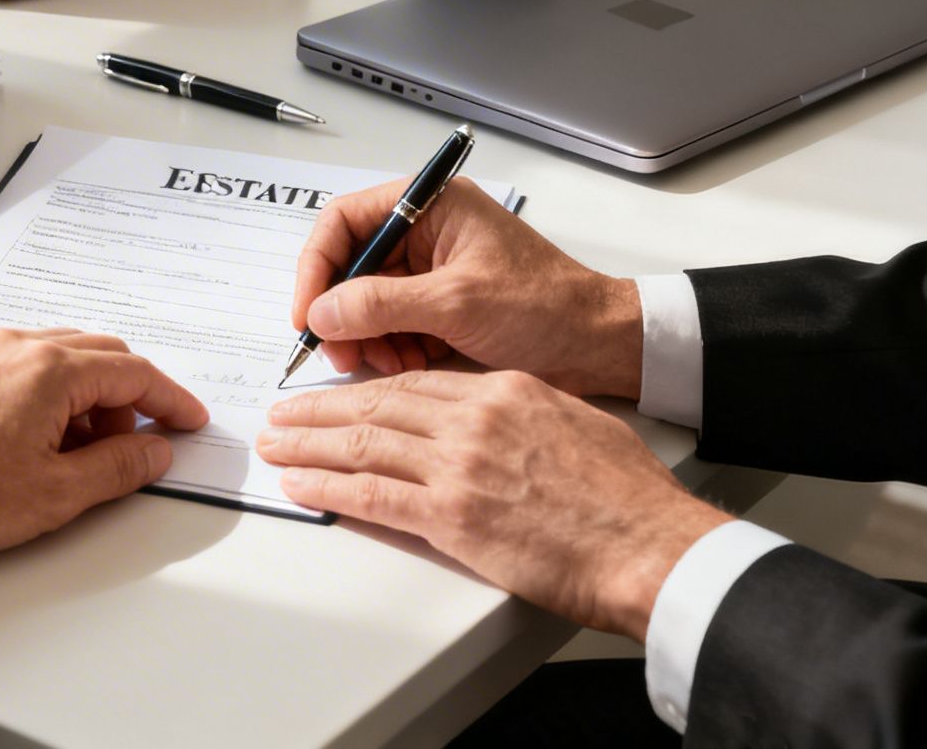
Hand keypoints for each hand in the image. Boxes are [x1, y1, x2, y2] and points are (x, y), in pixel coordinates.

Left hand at [0, 328, 208, 556]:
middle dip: (125, 398)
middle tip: (132, 443)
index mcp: (50, 369)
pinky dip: (38, 392)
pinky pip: (12, 364)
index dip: (169, 400)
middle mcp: (15, 345)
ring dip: (80, 395)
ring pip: (52, 357)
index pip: (134, 373)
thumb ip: (118, 468)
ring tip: (74, 450)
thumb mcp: (57, 494)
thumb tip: (154, 450)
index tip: (187, 421)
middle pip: (96, 355)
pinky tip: (27, 437)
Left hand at [257, 369, 728, 640]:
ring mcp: (460, 466)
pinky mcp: (453, 516)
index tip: (338, 395)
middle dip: (321, 409)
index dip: (367, 389)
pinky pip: (372, 494)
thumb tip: (490, 421)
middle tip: (283, 412)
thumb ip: (522, 415)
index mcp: (504, 391)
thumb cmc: (628, 497)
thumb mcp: (574, 424)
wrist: (651, 545)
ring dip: (309, 444)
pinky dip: (327, 486)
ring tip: (275, 443)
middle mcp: (474, 419)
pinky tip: (299, 483)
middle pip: (378, 404)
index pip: (416, 382)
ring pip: (363, 443)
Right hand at [294, 178, 640, 398]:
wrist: (598, 345)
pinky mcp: (438, 305)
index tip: (306, 314)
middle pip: (350, 266)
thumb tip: (320, 313)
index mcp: (430, 205)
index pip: (344, 222)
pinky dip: (390, 348)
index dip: (316, 267)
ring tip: (386, 363)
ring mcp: (431, 270)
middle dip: (341, 313)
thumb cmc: (545, 307)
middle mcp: (425, 231)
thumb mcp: (456, 302)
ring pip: (366, 302)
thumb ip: (381, 304)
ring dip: (366, 336)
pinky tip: (409, 364)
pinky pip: (391, 325)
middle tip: (340, 354)